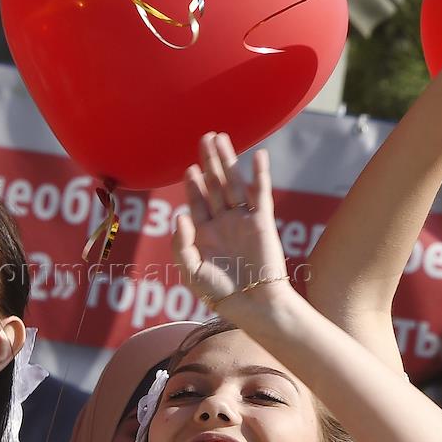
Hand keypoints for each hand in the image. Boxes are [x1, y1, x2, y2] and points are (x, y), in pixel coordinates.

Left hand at [172, 133, 291, 316]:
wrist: (253, 303)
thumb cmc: (220, 292)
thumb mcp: (191, 271)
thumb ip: (181, 245)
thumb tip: (179, 215)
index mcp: (205, 233)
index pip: (197, 201)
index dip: (192, 183)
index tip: (190, 168)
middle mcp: (223, 222)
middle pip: (214, 185)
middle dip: (209, 161)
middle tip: (205, 138)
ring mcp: (243, 220)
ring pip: (233, 183)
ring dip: (227, 160)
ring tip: (221, 138)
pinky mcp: (262, 221)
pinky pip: (260, 193)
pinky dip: (259, 174)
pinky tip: (258, 156)